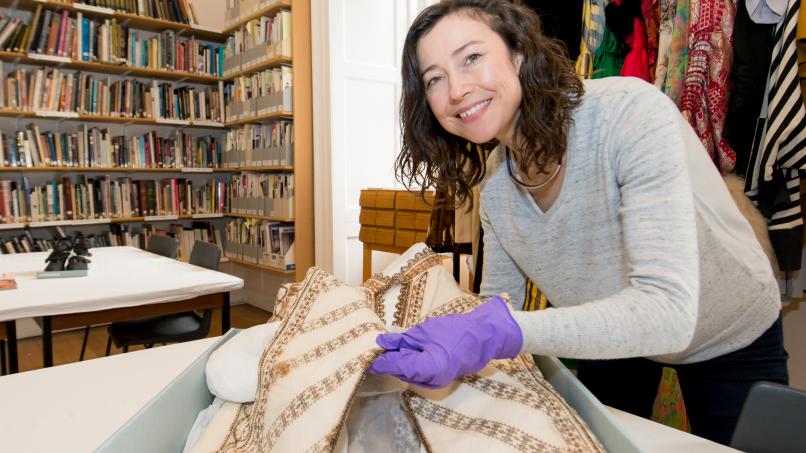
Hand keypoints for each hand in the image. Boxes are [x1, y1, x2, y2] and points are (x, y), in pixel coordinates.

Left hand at [368, 296, 522, 387]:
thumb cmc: (456, 331)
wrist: (483, 337)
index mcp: (426, 369)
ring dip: (396, 363)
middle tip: (371, 351)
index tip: (365, 357)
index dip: (379, 361)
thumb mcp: (425, 331)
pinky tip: (402, 353)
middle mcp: (429, 381)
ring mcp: (434, 382)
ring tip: (384, 350)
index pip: (395, 366)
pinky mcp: (438, 379)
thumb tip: (381, 342)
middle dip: (386, 362)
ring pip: (407, 374)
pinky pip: (417, 374)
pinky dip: (408, 365)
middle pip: (400, 372)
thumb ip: (402, 339)